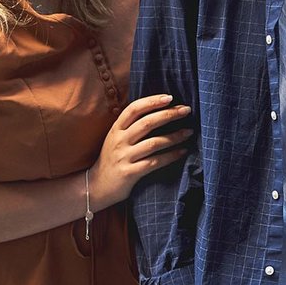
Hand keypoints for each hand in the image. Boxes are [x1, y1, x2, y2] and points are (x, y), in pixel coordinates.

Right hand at [88, 94, 191, 209]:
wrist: (96, 187)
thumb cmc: (113, 159)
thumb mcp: (117, 139)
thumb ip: (132, 126)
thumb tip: (160, 110)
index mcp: (116, 129)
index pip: (134, 109)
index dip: (152, 101)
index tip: (170, 97)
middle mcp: (119, 141)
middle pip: (147, 123)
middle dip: (169, 114)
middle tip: (186, 110)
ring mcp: (124, 157)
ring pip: (153, 143)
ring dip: (174, 136)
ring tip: (189, 132)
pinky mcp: (130, 173)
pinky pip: (155, 162)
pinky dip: (171, 156)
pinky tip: (183, 152)